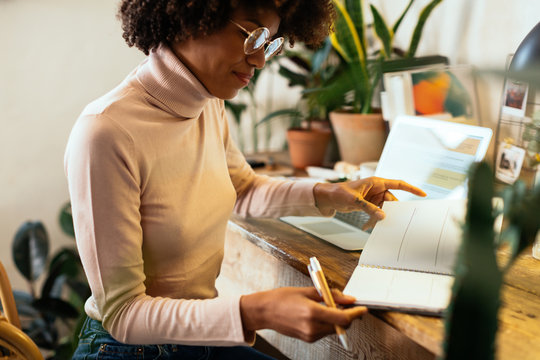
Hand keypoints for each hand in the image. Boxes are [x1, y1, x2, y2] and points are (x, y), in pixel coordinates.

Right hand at [240, 287, 366, 342]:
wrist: (264, 312)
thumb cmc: (281, 298)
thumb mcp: (307, 291)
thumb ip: (330, 295)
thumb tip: (347, 298)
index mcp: (313, 312)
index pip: (343, 318)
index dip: (356, 313)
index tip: (362, 308)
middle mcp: (312, 327)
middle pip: (341, 326)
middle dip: (347, 315)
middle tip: (346, 304)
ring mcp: (310, 335)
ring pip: (334, 329)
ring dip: (336, 319)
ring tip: (328, 306)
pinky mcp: (308, 339)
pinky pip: (325, 332)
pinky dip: (328, 323)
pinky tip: (319, 313)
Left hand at [313, 177, 425, 228]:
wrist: (328, 198)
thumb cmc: (338, 193)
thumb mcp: (353, 200)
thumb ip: (368, 208)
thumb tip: (382, 216)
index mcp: (376, 182)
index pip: (398, 184)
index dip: (411, 189)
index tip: (422, 194)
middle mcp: (377, 189)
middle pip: (391, 201)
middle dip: (390, 211)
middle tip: (390, 221)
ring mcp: (373, 197)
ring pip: (384, 209)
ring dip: (379, 218)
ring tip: (370, 225)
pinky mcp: (369, 204)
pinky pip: (377, 213)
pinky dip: (373, 220)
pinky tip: (366, 226)